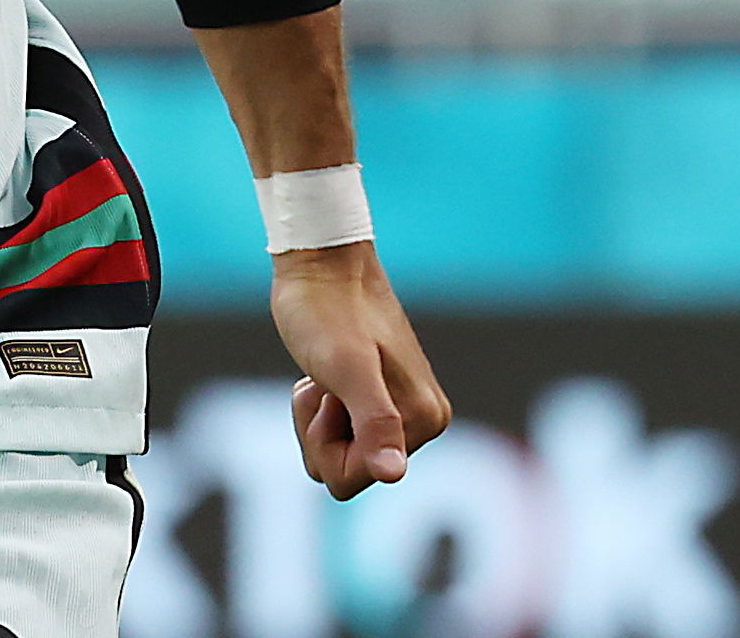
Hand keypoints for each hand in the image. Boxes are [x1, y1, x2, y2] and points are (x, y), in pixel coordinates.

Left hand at [272, 242, 447, 500]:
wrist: (320, 261)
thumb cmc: (326, 309)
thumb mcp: (346, 368)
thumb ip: (374, 422)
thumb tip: (394, 475)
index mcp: (424, 420)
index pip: (352, 478)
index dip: (324, 440)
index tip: (331, 392)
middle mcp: (423, 420)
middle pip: (344, 470)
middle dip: (319, 430)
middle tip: (325, 378)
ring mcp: (400, 409)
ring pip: (335, 452)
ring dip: (315, 415)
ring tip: (324, 372)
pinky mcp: (378, 396)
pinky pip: (336, 433)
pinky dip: (317, 406)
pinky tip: (324, 372)